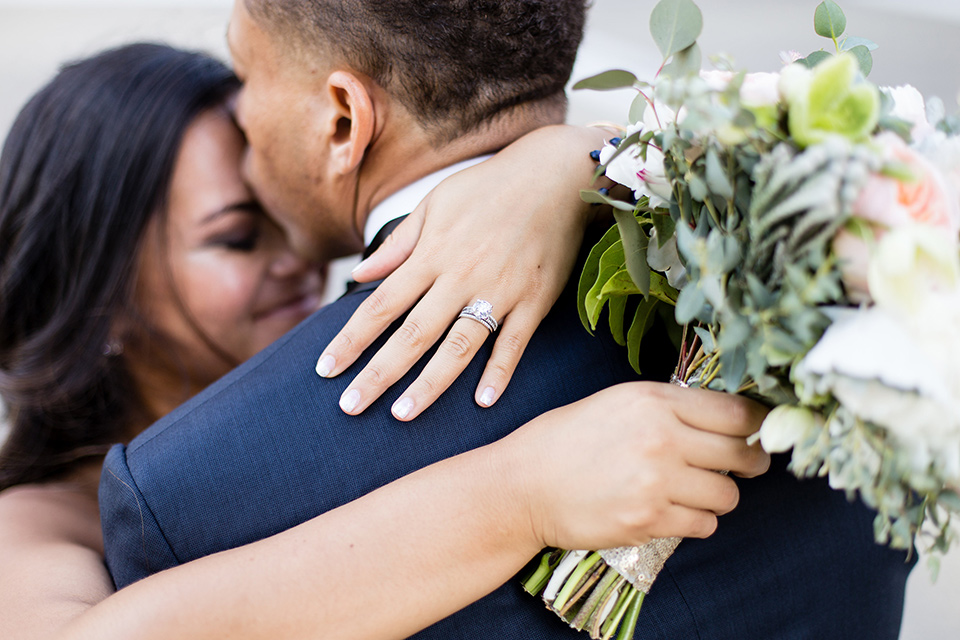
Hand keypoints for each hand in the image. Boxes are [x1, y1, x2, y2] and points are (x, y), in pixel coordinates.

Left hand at [316, 125, 613, 419]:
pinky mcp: (534, 301)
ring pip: (458, 347)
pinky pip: (514, 344)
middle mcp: (461, 276)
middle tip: (350, 407)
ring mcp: (500, 291)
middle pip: (412, 334)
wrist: (555, 175)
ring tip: (401, 415)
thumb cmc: (488, 187)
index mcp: (432, 254)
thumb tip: (360, 273)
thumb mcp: (435, 204)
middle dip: (378, 374)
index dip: (351, 340)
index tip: (326, 369)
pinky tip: (482, 402)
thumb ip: (399, 244)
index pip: (380, 305)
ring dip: (429, 384)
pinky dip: (499, 373)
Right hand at [500, 382, 770, 551]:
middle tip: (742, 466)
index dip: (760, 425)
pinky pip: (704, 525)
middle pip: (744, 454)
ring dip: (717, 496)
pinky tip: (670, 510)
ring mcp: (656, 482)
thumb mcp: (617, 403)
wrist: (523, 485)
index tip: (761, 434)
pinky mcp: (648, 521)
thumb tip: (726, 420)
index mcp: (654, 401)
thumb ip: (670, 408)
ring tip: (689, 490)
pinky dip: (695, 521)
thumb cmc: (566, 440)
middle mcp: (661, 438)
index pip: (737, 412)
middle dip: (750, 463)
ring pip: (727, 495)